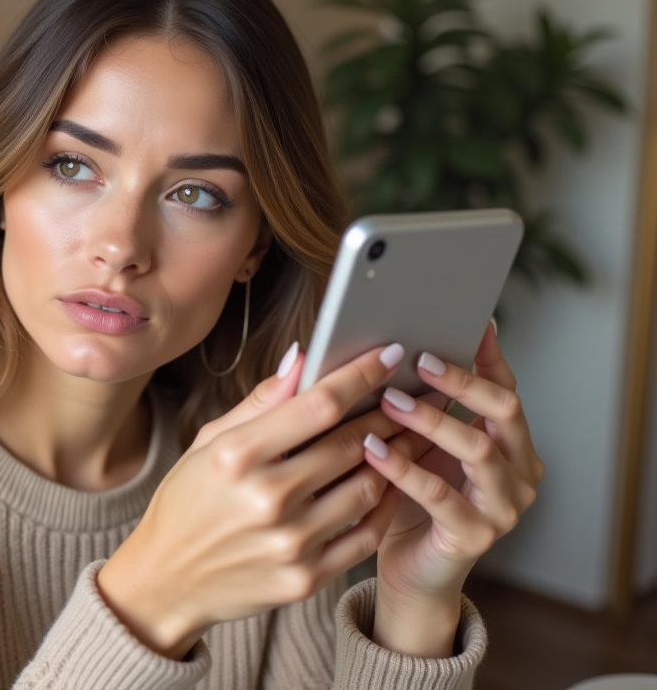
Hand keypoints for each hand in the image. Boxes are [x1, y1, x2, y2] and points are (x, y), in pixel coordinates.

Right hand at [97, 342, 407, 659]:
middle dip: (386, 414)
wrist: (167, 581)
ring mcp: (289, 542)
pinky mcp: (306, 578)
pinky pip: (366, 535)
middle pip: (350, 443)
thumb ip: (259, 402)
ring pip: (367, 487)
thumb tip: (302, 358)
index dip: (360, 375)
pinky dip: (384, 505)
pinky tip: (388, 485)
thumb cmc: (186, 503)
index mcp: (237, 455)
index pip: (318, 405)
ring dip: (393, 458)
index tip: (389, 354)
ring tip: (405, 436)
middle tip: (409, 397)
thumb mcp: (208, 443)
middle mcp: (266, 498)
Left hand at [362, 322, 544, 656]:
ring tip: (388, 401)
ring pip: (477, 449)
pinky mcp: (475, 536)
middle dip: (462, 380)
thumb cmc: (410, 500)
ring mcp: (504, 507)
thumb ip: (418, 404)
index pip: (507, 388)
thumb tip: (393, 347)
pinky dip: (404, 469)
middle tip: (418, 359)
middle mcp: (520, 472)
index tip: (467, 322)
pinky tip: (372, 449)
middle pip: (505, 410)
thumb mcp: (418, 445)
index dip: (488, 355)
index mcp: (512, 444)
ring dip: (431, 420)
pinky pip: (440, 495)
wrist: (408, 572)